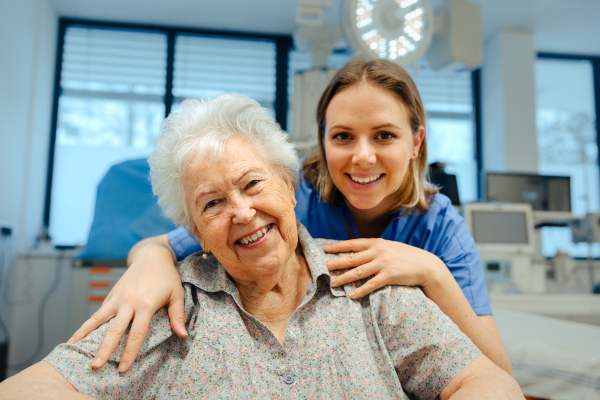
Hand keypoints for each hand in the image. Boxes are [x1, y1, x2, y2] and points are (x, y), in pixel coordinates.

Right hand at [67, 242, 185, 371]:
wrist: (151, 255)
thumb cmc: (166, 276)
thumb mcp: (176, 294)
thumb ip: (177, 315)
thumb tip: (183, 335)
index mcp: (145, 305)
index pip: (136, 334)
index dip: (129, 353)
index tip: (123, 368)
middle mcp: (128, 302)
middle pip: (114, 330)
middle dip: (104, 350)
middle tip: (95, 366)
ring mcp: (118, 297)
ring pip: (98, 319)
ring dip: (85, 334)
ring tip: (73, 348)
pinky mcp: (112, 294)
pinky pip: (99, 312)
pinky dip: (88, 323)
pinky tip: (79, 335)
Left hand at [324, 238, 443, 298]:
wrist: (427, 265)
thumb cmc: (406, 256)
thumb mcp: (389, 247)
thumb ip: (375, 248)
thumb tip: (358, 251)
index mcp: (376, 243)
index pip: (353, 243)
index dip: (338, 246)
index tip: (325, 249)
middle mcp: (378, 251)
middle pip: (352, 258)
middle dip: (335, 262)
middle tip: (322, 267)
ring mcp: (384, 263)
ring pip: (358, 271)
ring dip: (344, 278)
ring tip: (332, 283)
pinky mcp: (390, 275)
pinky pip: (371, 284)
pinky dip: (360, 290)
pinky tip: (352, 295)